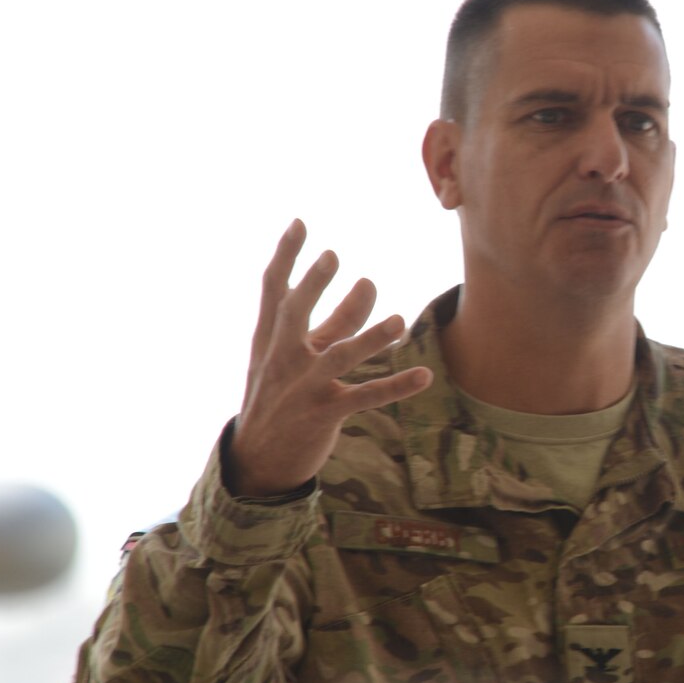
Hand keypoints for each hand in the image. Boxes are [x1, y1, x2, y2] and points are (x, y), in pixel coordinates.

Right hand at [225, 220, 432, 497]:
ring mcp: (303, 387)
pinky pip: (366, 397)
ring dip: (370, 339)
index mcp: (270, 339)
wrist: (258, 459)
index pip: (273, 290)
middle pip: (294, 316)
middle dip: (311, 287)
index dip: (286, 257)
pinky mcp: (325, 414)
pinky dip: (396, 387)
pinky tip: (425, 376)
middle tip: (333, 257)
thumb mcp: (299, 355)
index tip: (300, 223)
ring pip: (339, 358)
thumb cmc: (281, 394)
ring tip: (400, 322)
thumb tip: (370, 282)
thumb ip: (336, 319)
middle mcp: (283, 359)